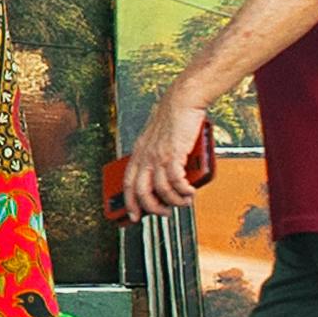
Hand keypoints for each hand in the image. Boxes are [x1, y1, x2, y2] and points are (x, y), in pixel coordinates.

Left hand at [117, 91, 217, 218]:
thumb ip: (159, 156)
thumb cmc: (174, 116)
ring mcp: (158, 155)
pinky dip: (183, 191)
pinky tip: (189, 192)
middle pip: (140, 192)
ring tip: (184, 202)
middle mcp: (145, 155)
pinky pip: (176, 181)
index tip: (133, 216)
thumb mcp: (159, 138)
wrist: (183, 100)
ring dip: (173, 201)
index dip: (129, 202)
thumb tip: (167, 177)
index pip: (128, 183)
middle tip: (164, 212)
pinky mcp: (173, 154)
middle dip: (151, 208)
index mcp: (139, 151)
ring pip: (160, 190)